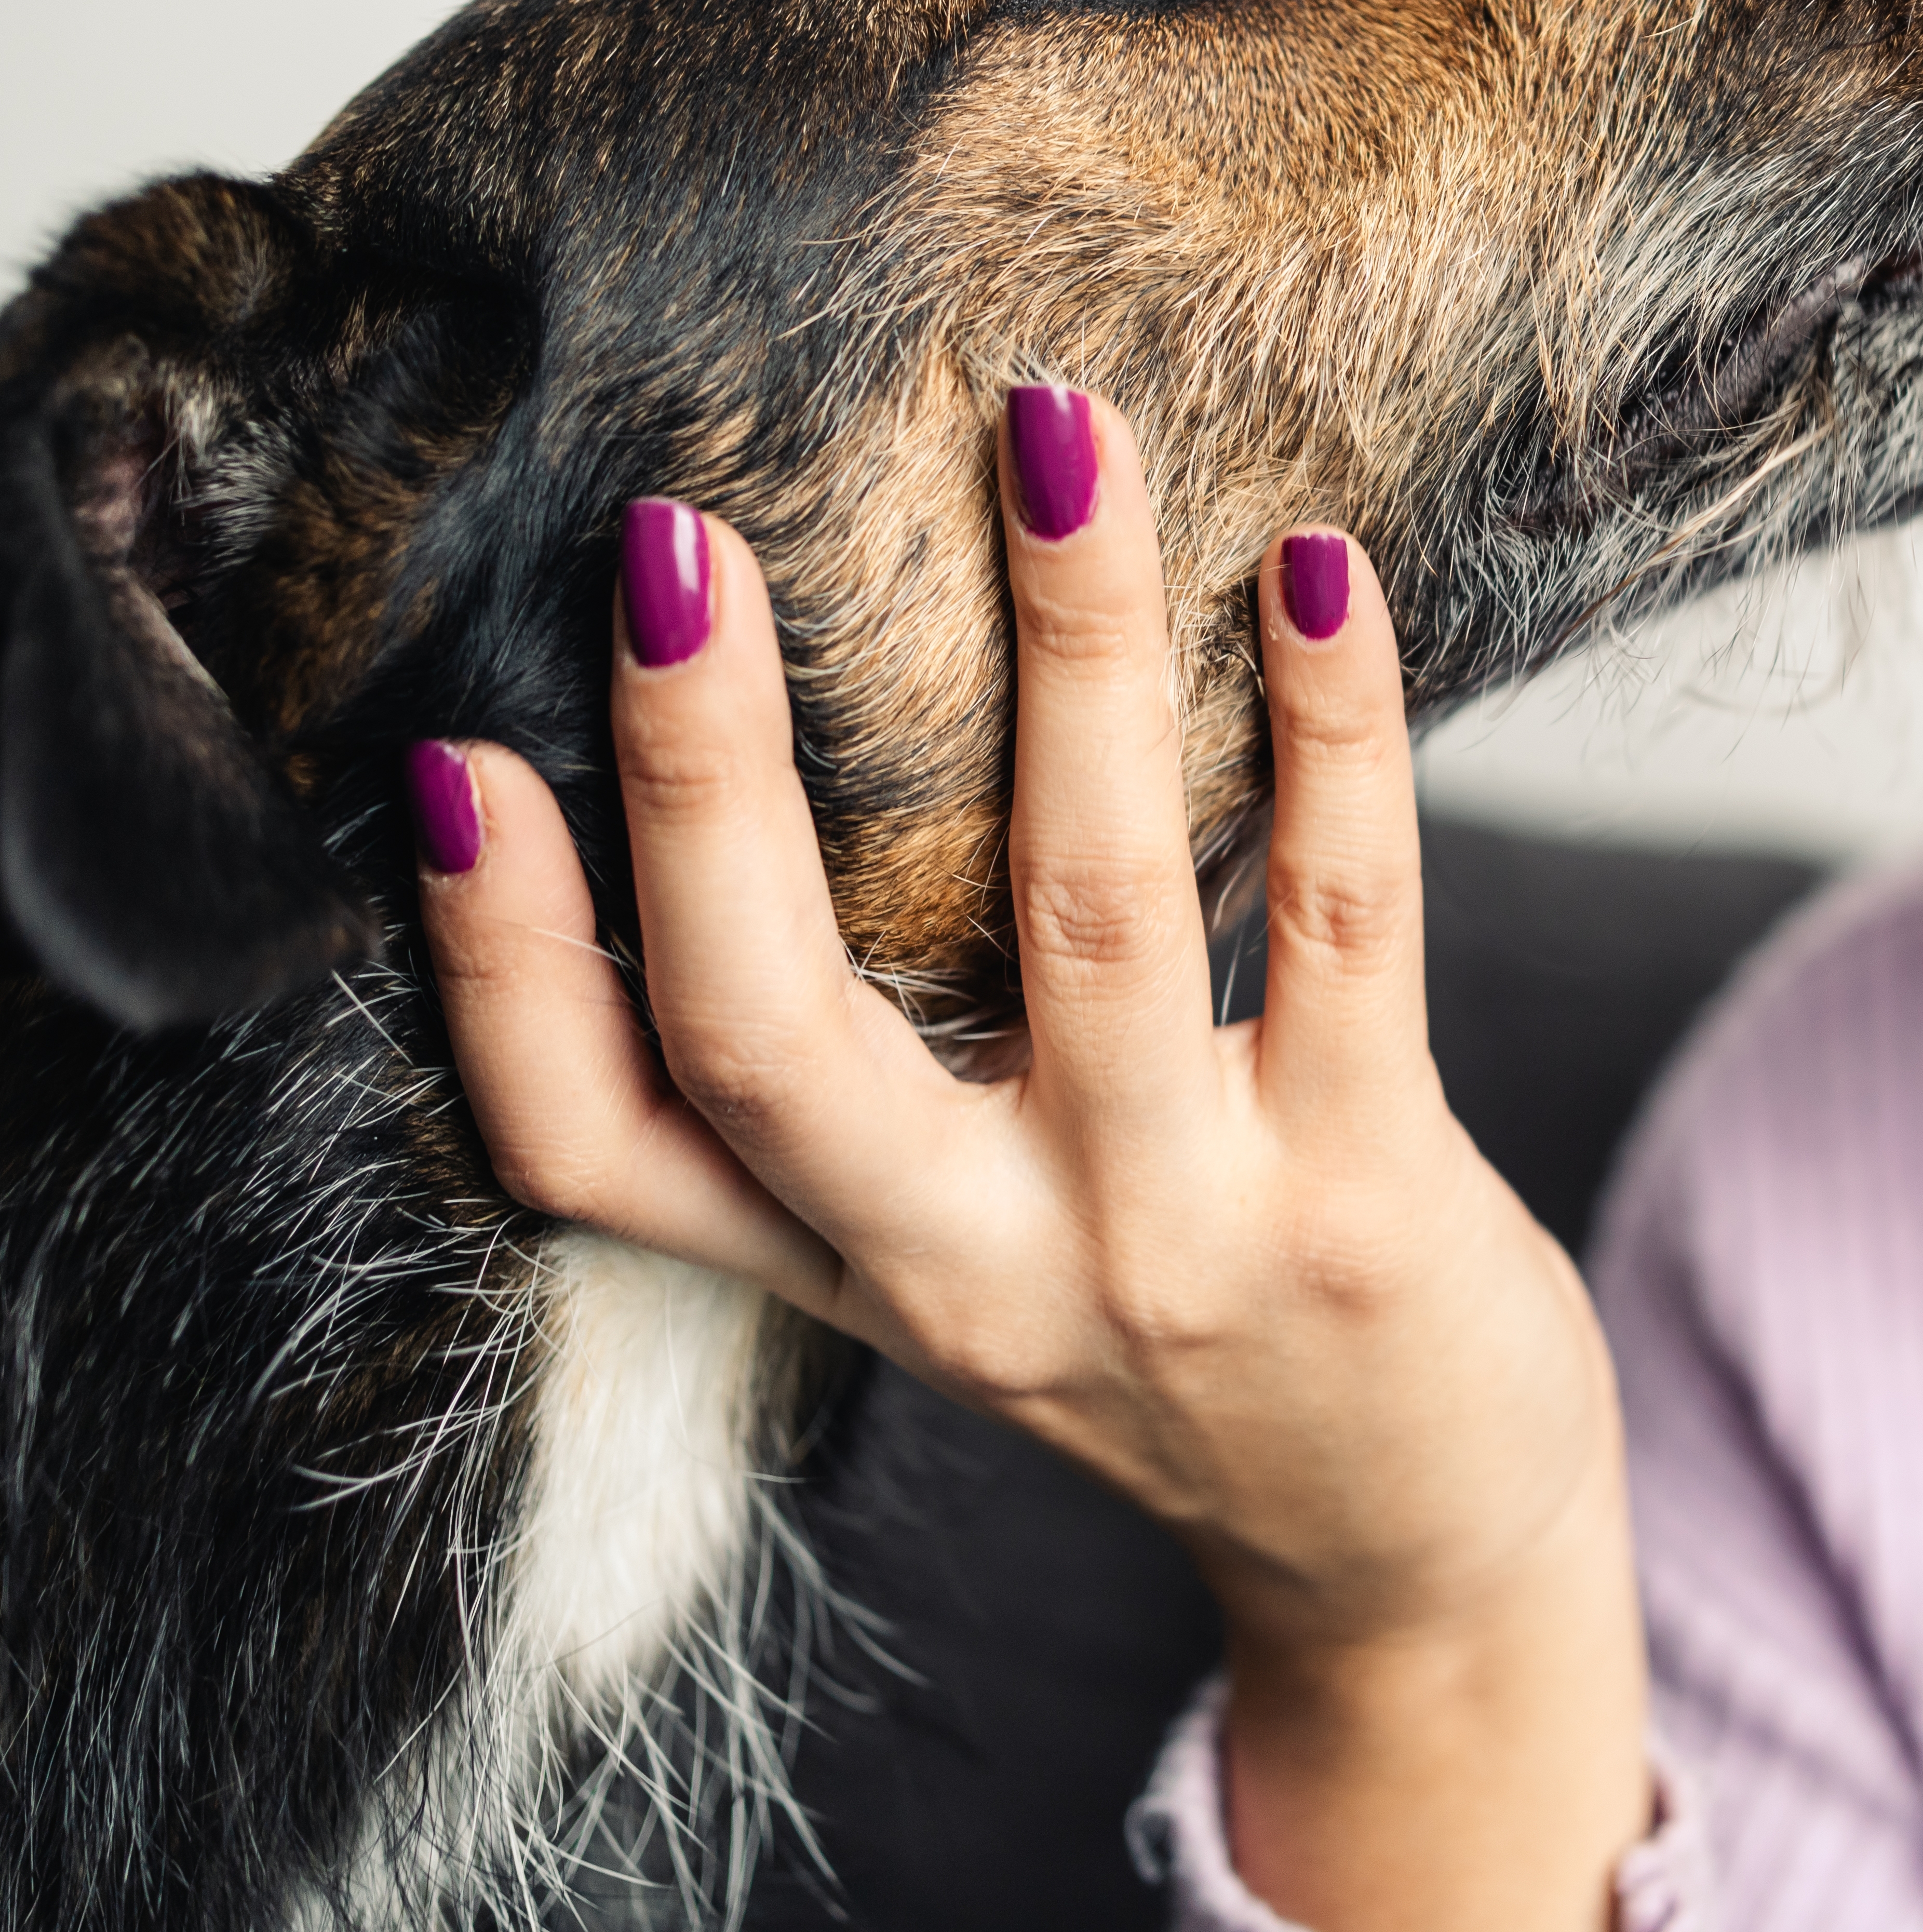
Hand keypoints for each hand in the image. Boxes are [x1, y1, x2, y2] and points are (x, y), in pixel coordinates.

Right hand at [419, 393, 1648, 1931]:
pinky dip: (1330, 734)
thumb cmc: (1184, 1331)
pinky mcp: (1369, 1205)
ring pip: (1080, 913)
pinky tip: (1317, 569)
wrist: (1417, 1543)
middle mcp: (979, 1274)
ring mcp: (1174, 1242)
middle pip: (770, 1035)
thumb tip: (753, 782)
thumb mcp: (968, 1250)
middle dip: (707, 777)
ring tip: (1054, 435)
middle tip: (676, 535)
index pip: (592, 1144)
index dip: (494, 960)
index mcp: (853, 1269)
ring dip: (1068, 650)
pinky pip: (1339, 926)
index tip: (450, 756)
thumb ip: (868, 1082)